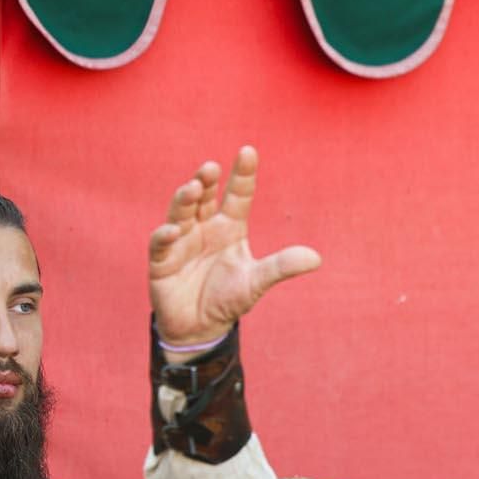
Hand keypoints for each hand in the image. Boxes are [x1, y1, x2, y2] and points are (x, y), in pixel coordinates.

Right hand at [147, 146, 320, 350]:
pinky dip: (165, 236)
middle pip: (205, 196)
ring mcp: (181, 241)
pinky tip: (172, 231)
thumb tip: (317, 258)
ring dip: (185, 199)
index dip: (243, 174)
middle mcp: (204, 227)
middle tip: (212, 168)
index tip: (248, 151)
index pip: (238, 194)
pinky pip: (161, 243)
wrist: (200, 328)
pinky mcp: (162, 260)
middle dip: (207, 180)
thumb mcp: (257, 282)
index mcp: (230, 227)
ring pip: (180, 212)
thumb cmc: (228, 298)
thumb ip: (282, 267)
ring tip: (194, 189)